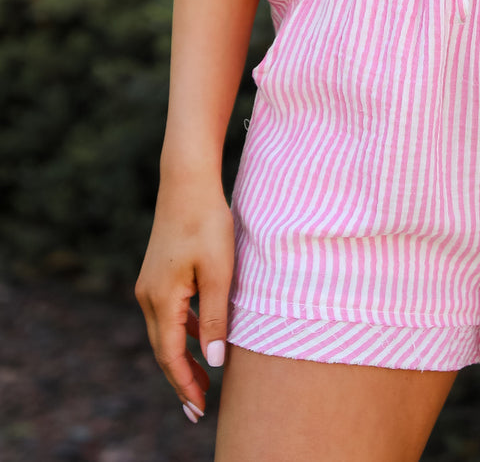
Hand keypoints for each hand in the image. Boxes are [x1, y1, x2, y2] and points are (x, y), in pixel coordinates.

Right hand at [134, 177, 234, 420]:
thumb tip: (214, 363)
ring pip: (164, 333)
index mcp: (161, 300)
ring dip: (181, 358)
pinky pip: (167, 315)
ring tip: (200, 382)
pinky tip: (198, 339)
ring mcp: (149, 285)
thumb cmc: (207, 223)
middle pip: (163, 350)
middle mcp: (147, 297)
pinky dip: (181, 333)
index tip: (199, 410)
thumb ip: (215, 319)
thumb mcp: (218, 272)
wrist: (186, 182)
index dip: (185, 384)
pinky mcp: (156, 274)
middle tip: (198, 409)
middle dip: (181, 380)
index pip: (171, 356)